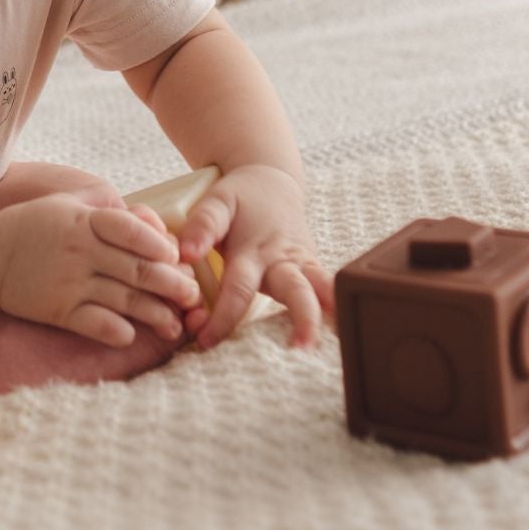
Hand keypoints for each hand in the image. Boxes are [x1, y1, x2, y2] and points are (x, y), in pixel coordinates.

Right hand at [0, 192, 201, 346]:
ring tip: (176, 324)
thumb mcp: (71, 205)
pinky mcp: (58, 310)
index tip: (177, 256)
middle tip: (193, 296)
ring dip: (156, 314)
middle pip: (138, 269)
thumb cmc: (35, 225)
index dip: (160, 244)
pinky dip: (117, 331)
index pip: (132, 230)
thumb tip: (156, 226)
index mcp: (85, 221)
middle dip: (172, 284)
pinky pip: (95, 324)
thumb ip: (112, 211)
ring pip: (125, 300)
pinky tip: (133, 335)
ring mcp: (69, 282)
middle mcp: (80, 251)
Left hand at [178, 164, 333, 349]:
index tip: (206, 342)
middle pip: (297, 293)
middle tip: (300, 349)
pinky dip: (335, 311)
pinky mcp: (313, 269)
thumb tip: (187, 254)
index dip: (222, 319)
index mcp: (254, 250)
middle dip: (302, 321)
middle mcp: (283, 261)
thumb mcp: (218, 201)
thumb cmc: (239, 197)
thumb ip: (203, 225)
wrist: (272, 179)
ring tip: (330, 345)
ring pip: (321, 292)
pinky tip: (341, 334)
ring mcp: (303, 265)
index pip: (238, 291)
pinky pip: (326, 291)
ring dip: (326, 318)